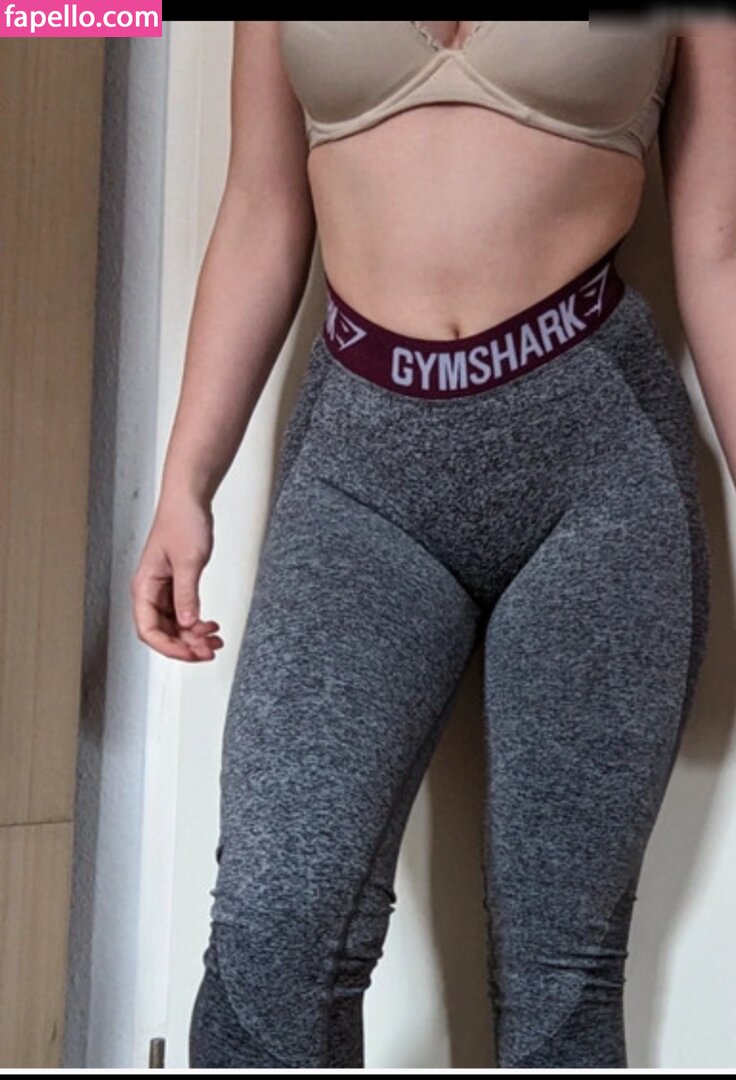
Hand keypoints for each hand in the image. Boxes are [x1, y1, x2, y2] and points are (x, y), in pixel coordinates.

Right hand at [130, 493, 223, 660]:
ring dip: (193, 637)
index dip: (170, 647)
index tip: (192, 653)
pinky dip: (197, 623)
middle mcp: (150, 591)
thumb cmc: (182, 521)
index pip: (149, 630)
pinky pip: (183, 613)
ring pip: (175, 625)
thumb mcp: (188, 561)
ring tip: (215, 640)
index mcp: (144, 586)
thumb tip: (187, 623)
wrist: (189, 500)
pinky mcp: (176, 584)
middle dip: (186, 645)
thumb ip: (186, 594)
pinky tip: (211, 625)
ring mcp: (163, 589)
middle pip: (162, 632)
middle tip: (209, 650)